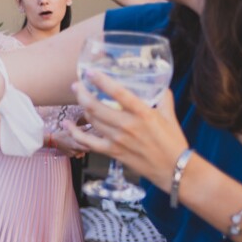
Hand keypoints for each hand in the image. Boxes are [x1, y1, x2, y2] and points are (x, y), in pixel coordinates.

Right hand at [47, 124, 86, 158]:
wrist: (52, 140)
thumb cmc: (61, 135)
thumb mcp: (71, 130)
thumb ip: (81, 128)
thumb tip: (88, 126)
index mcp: (76, 145)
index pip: (88, 149)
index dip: (90, 145)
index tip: (89, 142)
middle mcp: (75, 151)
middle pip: (85, 151)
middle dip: (86, 147)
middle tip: (84, 142)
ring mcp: (72, 154)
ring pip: (80, 153)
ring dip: (81, 149)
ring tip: (77, 144)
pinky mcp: (69, 155)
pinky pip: (75, 154)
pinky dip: (76, 151)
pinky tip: (72, 146)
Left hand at [66, 74, 186, 186]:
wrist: (174, 169)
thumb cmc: (173, 141)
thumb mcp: (170, 116)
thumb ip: (163, 98)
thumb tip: (159, 84)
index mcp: (143, 113)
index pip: (118, 92)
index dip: (101, 81)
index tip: (90, 72)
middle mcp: (128, 125)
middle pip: (96, 106)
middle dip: (82, 93)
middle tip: (77, 85)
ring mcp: (118, 139)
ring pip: (91, 120)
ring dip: (82, 107)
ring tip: (80, 99)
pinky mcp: (112, 152)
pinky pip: (87, 141)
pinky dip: (74, 132)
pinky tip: (66, 124)